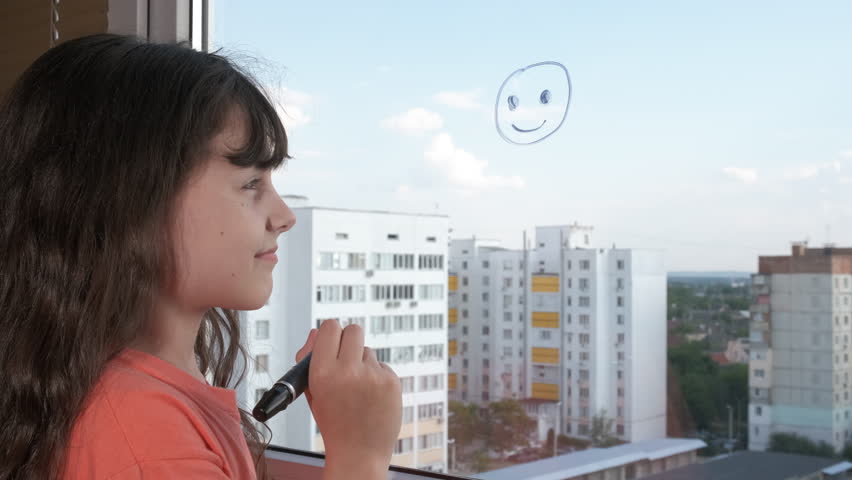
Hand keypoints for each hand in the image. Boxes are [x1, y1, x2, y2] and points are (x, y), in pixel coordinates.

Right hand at [295, 320, 401, 478]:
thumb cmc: (334, 423)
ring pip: (368, 351)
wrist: (359, 454)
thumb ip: (309, 360)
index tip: (331, 340)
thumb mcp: (313, 392)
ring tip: (358, 389)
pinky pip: (382, 366)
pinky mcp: (392, 381)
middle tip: (347, 357)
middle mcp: (348, 371)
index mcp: (322, 373)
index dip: (330, 333)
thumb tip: (316, 332)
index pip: (329, 328)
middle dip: (349, 340)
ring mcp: (372, 376)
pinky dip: (377, 377)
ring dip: (363, 363)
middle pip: (353, 330)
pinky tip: (371, 397)